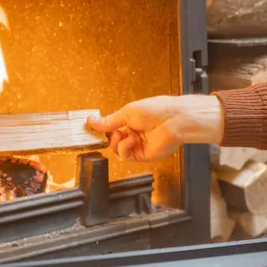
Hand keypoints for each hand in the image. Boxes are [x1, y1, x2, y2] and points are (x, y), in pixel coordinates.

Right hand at [87, 94, 223, 161]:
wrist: (174, 119)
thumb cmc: (157, 110)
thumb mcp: (127, 112)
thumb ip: (109, 120)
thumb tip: (92, 121)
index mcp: (131, 121)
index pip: (112, 128)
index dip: (102, 129)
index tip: (92, 128)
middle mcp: (135, 133)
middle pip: (113, 140)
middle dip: (108, 136)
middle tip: (106, 132)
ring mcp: (139, 145)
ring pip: (117, 150)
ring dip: (116, 142)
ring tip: (122, 134)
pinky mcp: (143, 154)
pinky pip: (126, 156)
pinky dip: (124, 148)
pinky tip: (131, 139)